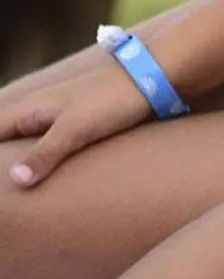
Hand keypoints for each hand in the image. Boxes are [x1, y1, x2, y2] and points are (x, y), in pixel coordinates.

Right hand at [0, 53, 154, 187]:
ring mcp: (58, 120)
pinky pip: (51, 148)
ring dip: (22, 165)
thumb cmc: (114, 98)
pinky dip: (45, 162)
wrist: (154, 79)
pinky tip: (48, 180)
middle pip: (4, 140)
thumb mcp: (76, 128)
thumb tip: (15, 180)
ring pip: (27, 145)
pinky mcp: (80, 128)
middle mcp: (38, 113)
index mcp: (28, 110)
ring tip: (16, 196)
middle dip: (1, 165)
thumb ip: (45, 153)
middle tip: (4, 200)